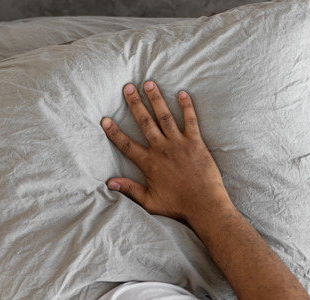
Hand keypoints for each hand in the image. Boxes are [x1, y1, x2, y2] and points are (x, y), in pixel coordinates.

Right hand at [102, 81, 232, 225]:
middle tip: (128, 87)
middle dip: (135, 104)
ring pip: (164, 116)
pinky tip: (182, 93)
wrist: (205, 206)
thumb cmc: (178, 206)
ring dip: (156, 99)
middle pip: (144, 122)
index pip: (126, 144)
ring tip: (149, 83)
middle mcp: (162, 149)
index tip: (105, 120)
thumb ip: (129, 190)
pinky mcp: (196, 143)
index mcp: (149, 163)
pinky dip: (187, 106)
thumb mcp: (149, 202)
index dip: (114, 132)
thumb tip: (109, 184)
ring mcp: (179, 144)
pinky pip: (191, 120)